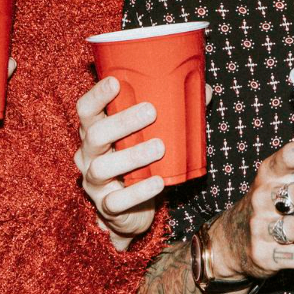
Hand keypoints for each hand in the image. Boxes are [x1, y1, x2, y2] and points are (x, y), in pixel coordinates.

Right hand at [74, 77, 166, 246]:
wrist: (129, 212)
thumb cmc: (139, 162)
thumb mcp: (149, 136)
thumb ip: (173, 113)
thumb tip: (208, 92)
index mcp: (95, 132)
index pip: (86, 110)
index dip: (97, 95)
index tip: (115, 81)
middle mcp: (88, 155)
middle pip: (95, 135)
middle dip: (122, 122)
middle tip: (151, 111)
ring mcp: (94, 182)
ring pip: (102, 167)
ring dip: (132, 156)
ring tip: (159, 146)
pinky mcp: (106, 206)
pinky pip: (117, 200)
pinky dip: (138, 191)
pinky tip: (158, 182)